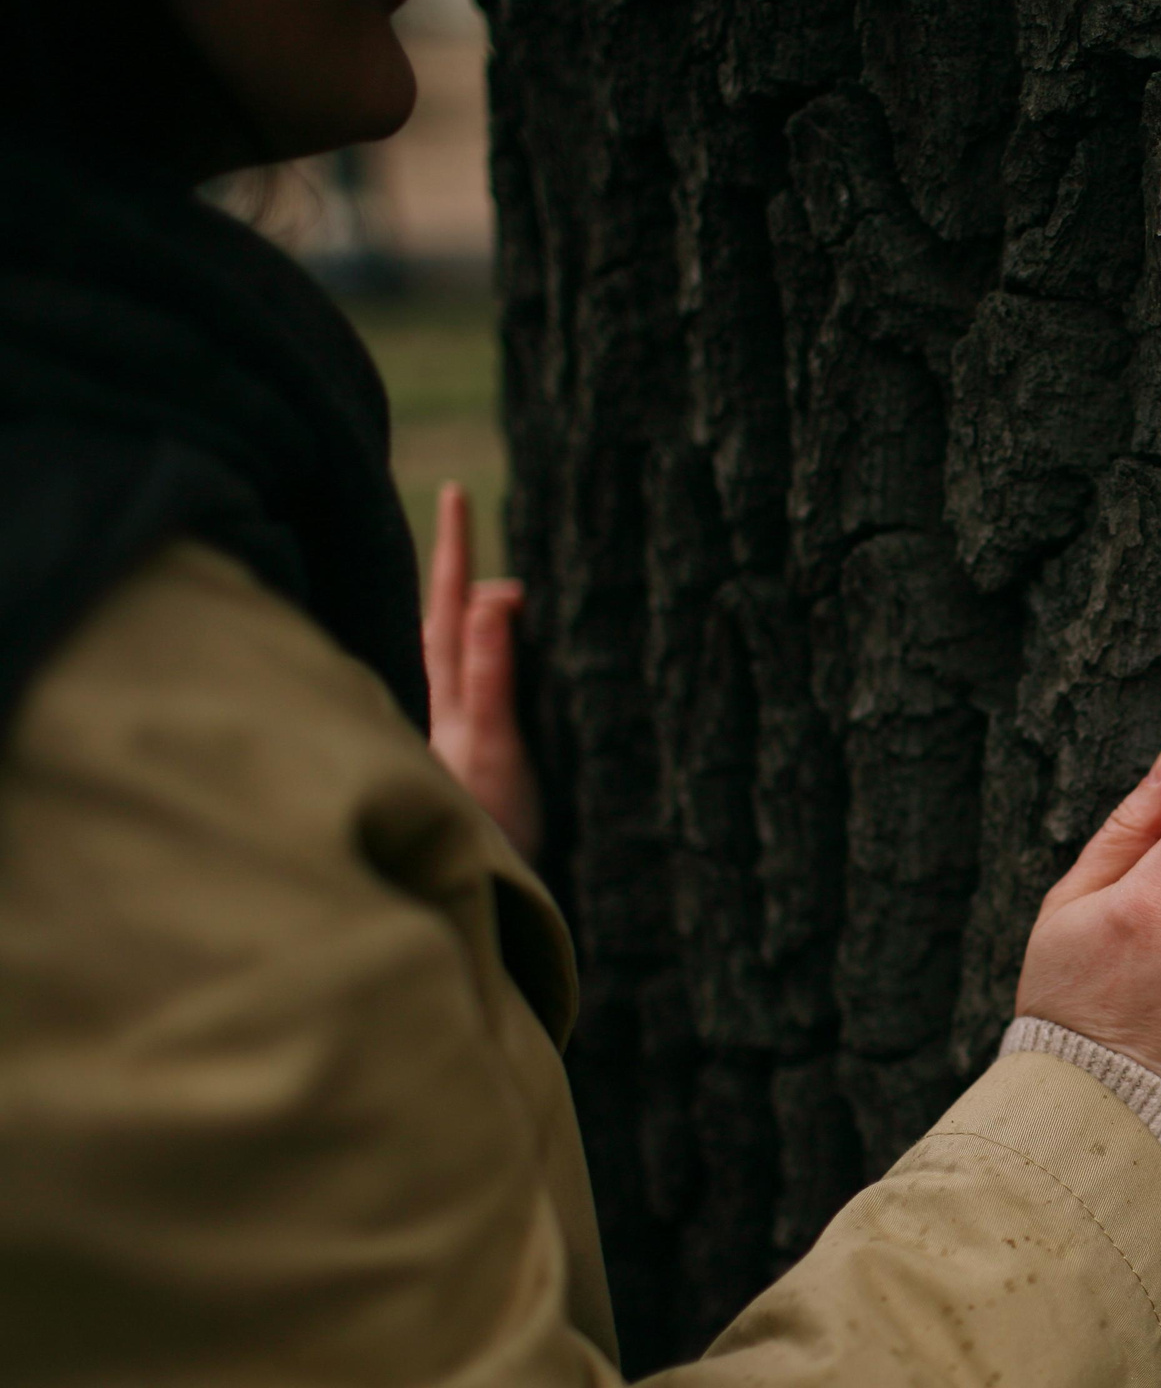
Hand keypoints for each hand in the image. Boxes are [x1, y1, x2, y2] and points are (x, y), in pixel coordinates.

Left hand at [423, 482, 541, 859]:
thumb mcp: (496, 747)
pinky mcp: (462, 755)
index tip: (459, 494)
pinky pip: (462, 682)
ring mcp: (446, 729)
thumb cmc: (489, 828)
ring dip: (459, 606)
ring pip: (448, 649)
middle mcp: (437, 704)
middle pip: (442, 616)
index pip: (447, 604)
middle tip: (456, 504)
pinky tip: (474, 652)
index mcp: (443, 694)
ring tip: (468, 570)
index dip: (455, 549)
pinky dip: (470, 651)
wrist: (474, 893)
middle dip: (453, 563)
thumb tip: (494, 594)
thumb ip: (491, 674)